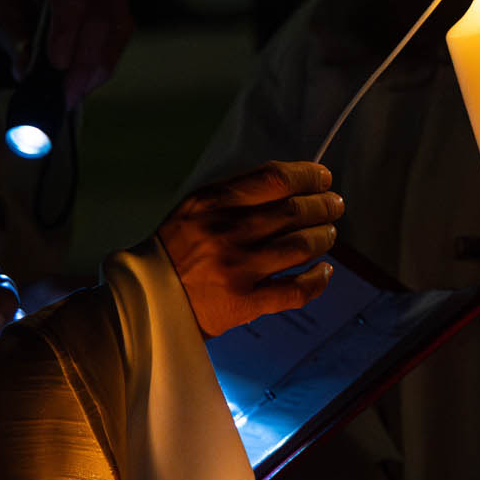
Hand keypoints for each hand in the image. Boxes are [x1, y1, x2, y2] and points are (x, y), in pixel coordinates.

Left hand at [0, 0, 134, 108]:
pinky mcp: (122, 13)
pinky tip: (84, 84)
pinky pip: (121, 44)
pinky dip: (103, 67)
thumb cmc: (18, 1)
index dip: (67, 31)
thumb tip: (24, 69)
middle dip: (85, 61)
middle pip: (100, 16)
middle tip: (67, 93)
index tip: (57, 63)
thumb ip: (13, 39)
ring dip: (96, 68)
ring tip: (73, 93)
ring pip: (117, 32)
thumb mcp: (2, 16)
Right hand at [157, 161, 342, 335]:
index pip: (274, 179)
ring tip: (329, 233)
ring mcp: (237, 269)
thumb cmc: (176, 251)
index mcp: (213, 203)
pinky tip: (325, 272)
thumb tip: (291, 185)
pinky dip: (318, 279)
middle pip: (294, 211)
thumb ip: (236, 196)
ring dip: (324, 237)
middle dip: (323, 206)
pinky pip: (295, 289)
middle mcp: (226, 232)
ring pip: (300, 246)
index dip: (308, 175)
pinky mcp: (243, 303)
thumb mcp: (195, 209)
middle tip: (334, 205)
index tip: (323, 178)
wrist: (145, 300)